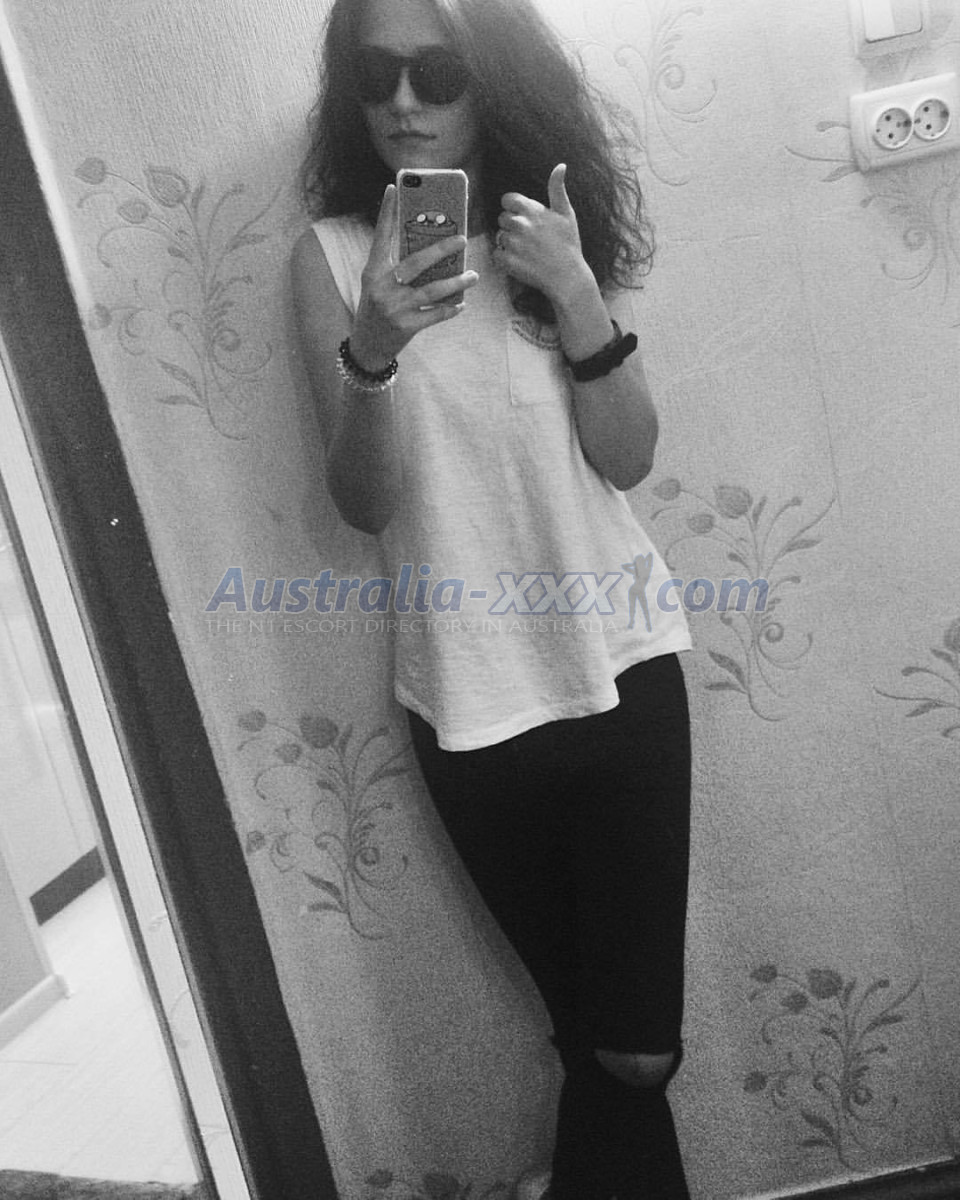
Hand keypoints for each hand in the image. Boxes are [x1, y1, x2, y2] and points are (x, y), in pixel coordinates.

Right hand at [351, 184, 478, 371]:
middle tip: (463, 239)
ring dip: (456, 282)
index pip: (380, 236)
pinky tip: (462, 304)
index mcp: (373, 271)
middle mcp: (382, 287)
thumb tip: (429, 246)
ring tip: (473, 276)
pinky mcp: (406, 327)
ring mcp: (395, 308)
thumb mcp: (377, 285)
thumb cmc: (375, 310)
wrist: (367, 348)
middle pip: (416, 262)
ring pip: (432, 290)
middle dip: (442, 249)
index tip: (393, 188)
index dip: (386, 212)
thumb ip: (394, 266)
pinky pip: (435, 315)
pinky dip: (450, 309)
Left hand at [495, 164, 591, 304]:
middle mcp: (520, 224)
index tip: (524, 219)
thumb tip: (561, 165)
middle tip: (528, 239)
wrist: (568, 277)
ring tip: (526, 252)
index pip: (507, 200)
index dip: (514, 209)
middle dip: (511, 227)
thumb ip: (557, 189)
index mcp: (532, 209)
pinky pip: (496, 255)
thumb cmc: (568, 245)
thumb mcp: (567, 213)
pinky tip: (519, 262)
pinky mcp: (507, 261)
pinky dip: (504, 260)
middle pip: (502, 218)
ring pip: (499, 237)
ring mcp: (513, 243)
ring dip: (508, 244)